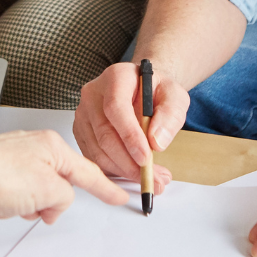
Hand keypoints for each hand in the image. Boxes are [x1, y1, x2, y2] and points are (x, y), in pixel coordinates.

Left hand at [0, 130, 128, 226]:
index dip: (105, 187)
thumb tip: (54, 204)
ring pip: (27, 199)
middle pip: (54, 188)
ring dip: (16, 209)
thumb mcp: (47, 189)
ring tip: (1, 204)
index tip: (119, 195)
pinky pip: (3, 204)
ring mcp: (6, 162)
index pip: (86, 171)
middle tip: (31, 206)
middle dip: (44, 204)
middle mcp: (28, 149)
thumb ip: (64, 198)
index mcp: (49, 145)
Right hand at [73, 62, 188, 192]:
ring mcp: (83, 113)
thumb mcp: (175, 96)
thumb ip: (170, 115)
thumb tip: (156, 142)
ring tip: (151, 179)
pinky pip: (94, 157)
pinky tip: (133, 173)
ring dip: (123, 171)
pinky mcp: (81, 130)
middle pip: (104, 133)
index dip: (130, 136)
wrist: (142, 89)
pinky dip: (114, 171)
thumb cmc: (156, 91)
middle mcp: (93, 93)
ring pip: (97, 150)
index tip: (146, 159)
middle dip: (129, 162)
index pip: (116, 107)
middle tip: (154, 179)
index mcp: (116, 77)